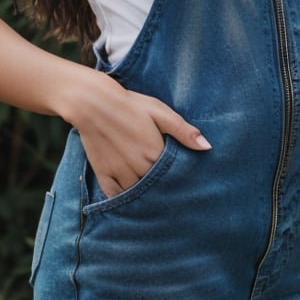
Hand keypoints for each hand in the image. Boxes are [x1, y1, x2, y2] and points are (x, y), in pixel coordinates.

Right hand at [69, 72, 210, 197]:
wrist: (92, 102)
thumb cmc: (129, 105)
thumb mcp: (159, 112)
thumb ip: (183, 131)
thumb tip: (207, 147)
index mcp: (154, 154)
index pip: (173, 176)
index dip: (177, 176)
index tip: (182, 176)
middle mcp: (138, 169)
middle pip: (155, 187)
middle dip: (161, 187)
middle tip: (165, 183)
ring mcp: (119, 174)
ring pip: (137, 193)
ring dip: (143, 192)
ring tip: (147, 185)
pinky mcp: (103, 175)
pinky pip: (115, 196)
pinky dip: (123, 197)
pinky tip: (129, 191)